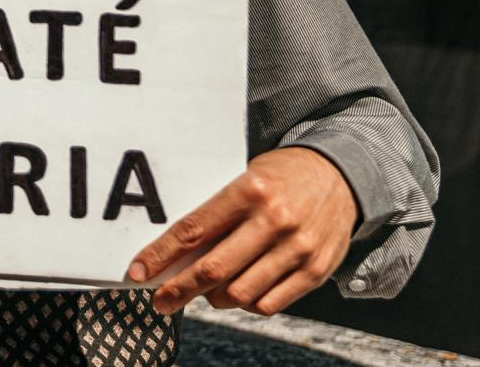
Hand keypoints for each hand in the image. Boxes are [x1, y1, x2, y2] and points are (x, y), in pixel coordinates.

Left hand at [125, 146, 357, 315]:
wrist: (341, 175)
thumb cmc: (281, 177)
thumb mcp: (246, 178)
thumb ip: (218, 213)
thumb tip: (177, 253)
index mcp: (249, 190)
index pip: (193, 230)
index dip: (161, 255)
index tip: (138, 272)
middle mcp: (273, 220)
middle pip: (213, 269)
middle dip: (178, 289)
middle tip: (160, 300)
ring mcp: (296, 248)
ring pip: (239, 293)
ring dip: (214, 298)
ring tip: (207, 291)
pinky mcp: (315, 270)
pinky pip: (269, 304)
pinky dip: (247, 303)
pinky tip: (240, 292)